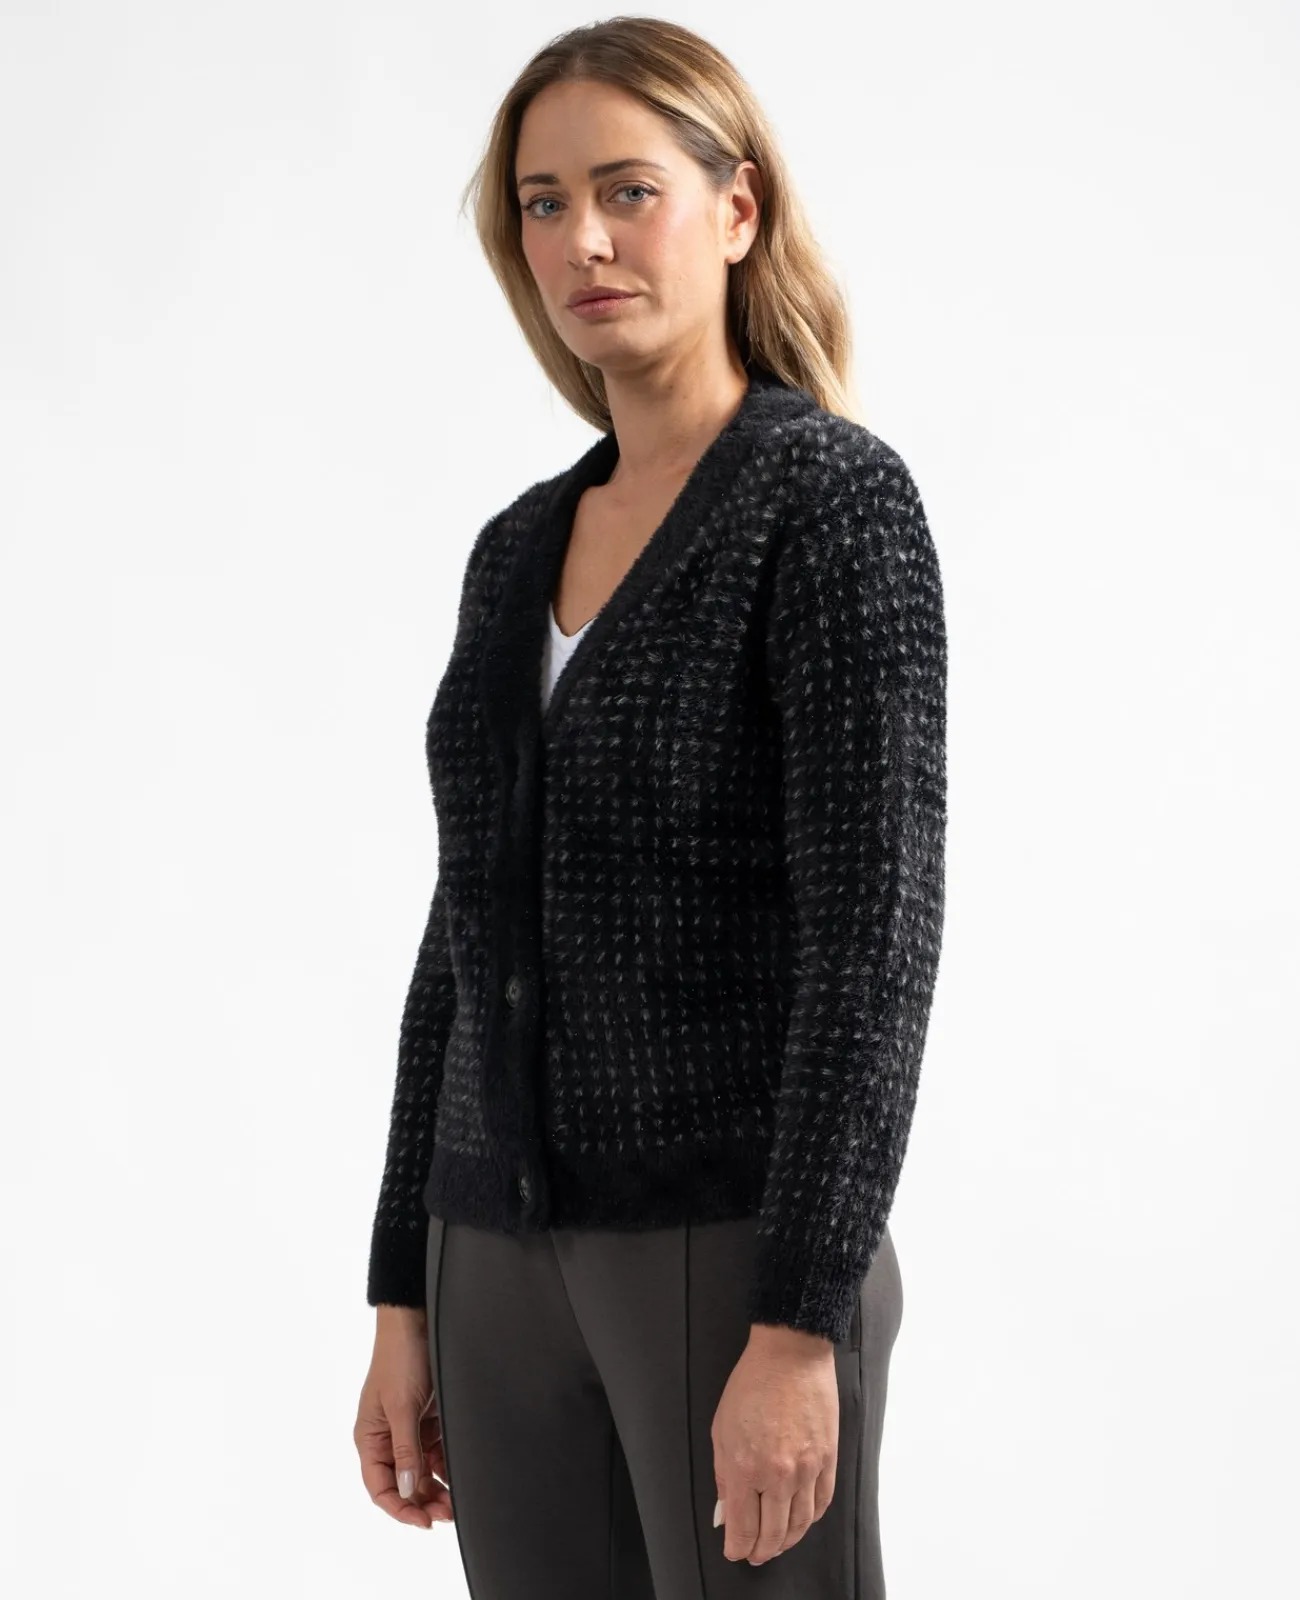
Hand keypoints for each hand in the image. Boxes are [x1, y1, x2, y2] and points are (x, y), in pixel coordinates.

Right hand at [354, 1305, 453, 1528]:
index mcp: (370, 1438)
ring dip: (436, 1489)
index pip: (380, 1487)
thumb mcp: (402, 1406)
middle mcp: (387, 1438)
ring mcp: (408, 1430)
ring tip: (455, 1502)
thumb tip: (406, 1490)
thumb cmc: (400, 1359)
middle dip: (423, 1502)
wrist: (417, 1322)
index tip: (423, 1522)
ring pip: (421, 1473)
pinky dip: (445, 1468)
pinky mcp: (427, 1420)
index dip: (399, 1508)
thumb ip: (405, 1449)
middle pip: (403, 1484)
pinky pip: (435, 1454)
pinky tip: (458, 1477)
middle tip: (447, 1514)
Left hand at [710, 1325, 838, 1564]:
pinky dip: (811, 1519)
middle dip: (762, 1550)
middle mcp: (777, 1475)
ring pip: (800, 1524)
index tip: (735, 1551)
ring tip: (777, 1544)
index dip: (738, 1547)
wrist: (790, 1355)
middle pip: (773, 1534)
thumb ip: (723, 1475)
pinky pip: (821, 1502)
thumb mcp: (721, 1428)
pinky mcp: (828, 1459)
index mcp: (745, 1468)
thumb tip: (727, 1509)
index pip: (743, 1528)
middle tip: (756, 1554)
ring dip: (787, 1541)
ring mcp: (806, 1469)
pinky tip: (802, 1520)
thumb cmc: (751, 1385)